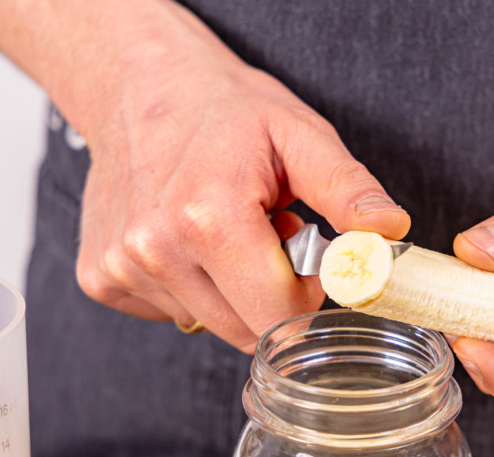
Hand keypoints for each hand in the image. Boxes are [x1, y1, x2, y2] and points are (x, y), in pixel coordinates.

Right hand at [59, 2, 409, 351]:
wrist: (142, 88)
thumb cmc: (224, 111)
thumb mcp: (300, 136)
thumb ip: (348, 190)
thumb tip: (389, 230)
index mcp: (209, 219)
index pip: (280, 316)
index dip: (308, 296)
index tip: (308, 259)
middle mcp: (156, 250)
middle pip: (246, 331)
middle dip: (272, 296)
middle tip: (269, 238)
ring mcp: (123, 268)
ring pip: (211, 324)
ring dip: (233, 291)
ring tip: (229, 232)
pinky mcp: (103, 279)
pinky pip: (174, 312)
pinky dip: (196, 289)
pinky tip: (192, 243)